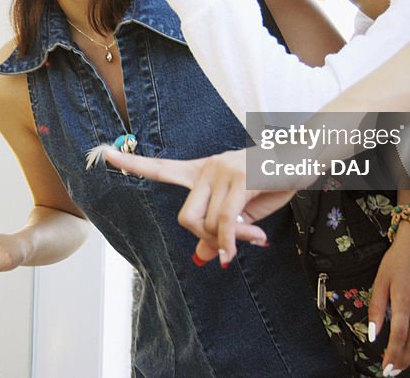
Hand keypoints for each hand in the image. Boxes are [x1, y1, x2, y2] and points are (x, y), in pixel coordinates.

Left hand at [103, 147, 293, 265]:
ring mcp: (223, 171)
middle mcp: (208, 167)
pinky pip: (226, 221)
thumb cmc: (274, 182)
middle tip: (231, 247)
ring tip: (254, 237)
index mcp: (203, 171)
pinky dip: (232, 240)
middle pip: (185, 218)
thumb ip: (220, 231)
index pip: (161, 168)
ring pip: (207, 223)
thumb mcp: (244, 212)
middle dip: (205, 239)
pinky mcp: (240, 178)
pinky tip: (245, 244)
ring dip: (229, 241)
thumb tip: (199, 256)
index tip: (104, 154)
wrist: (304, 156)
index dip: (132, 164)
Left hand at [368, 219, 409, 375]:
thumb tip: (373, 334)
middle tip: (393, 370)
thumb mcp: (380, 280)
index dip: (393, 355)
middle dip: (404, 360)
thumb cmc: (397, 259)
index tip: (386, 367)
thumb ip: (376, 309)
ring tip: (405, 361)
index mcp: (405, 299)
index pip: (400, 336)